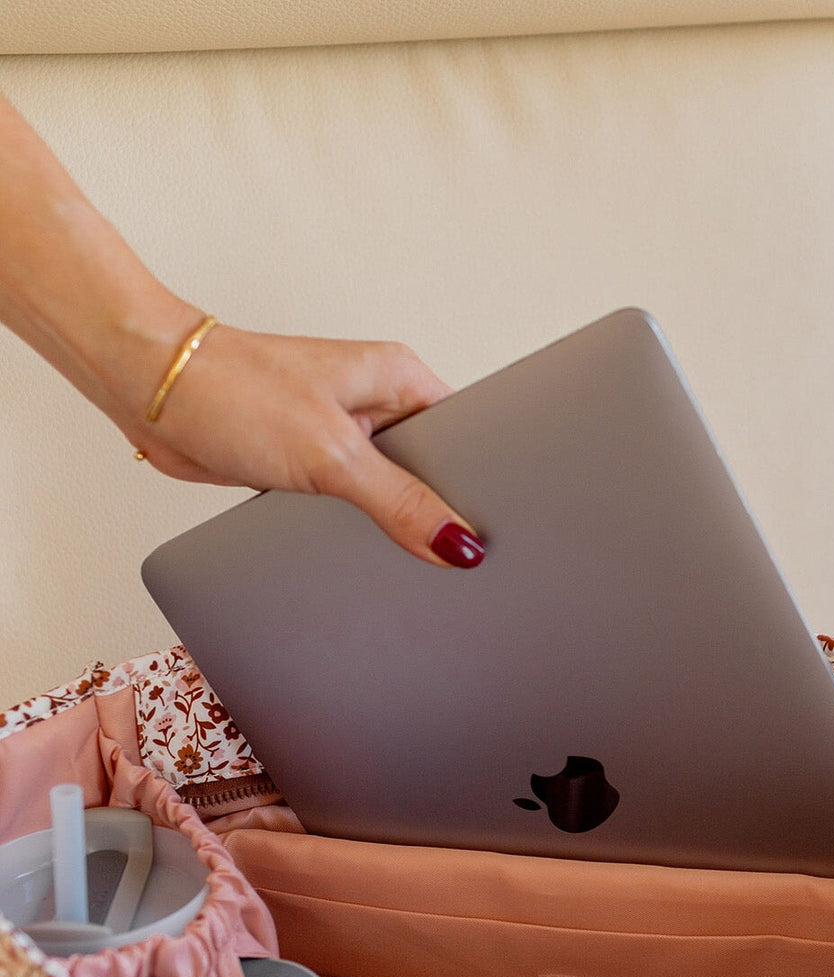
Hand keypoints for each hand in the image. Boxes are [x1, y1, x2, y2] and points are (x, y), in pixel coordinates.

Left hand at [124, 321, 483, 568]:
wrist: (151, 389)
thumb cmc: (232, 389)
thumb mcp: (332, 454)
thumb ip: (399, 502)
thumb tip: (458, 543)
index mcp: (398, 378)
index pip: (469, 435)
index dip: (483, 483)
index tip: (497, 528)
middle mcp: (376, 401)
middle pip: (434, 469)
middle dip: (440, 510)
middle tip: (457, 556)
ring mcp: (343, 433)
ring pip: (392, 490)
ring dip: (395, 522)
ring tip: (412, 558)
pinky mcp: (310, 462)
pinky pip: (353, 502)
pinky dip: (357, 526)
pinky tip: (360, 549)